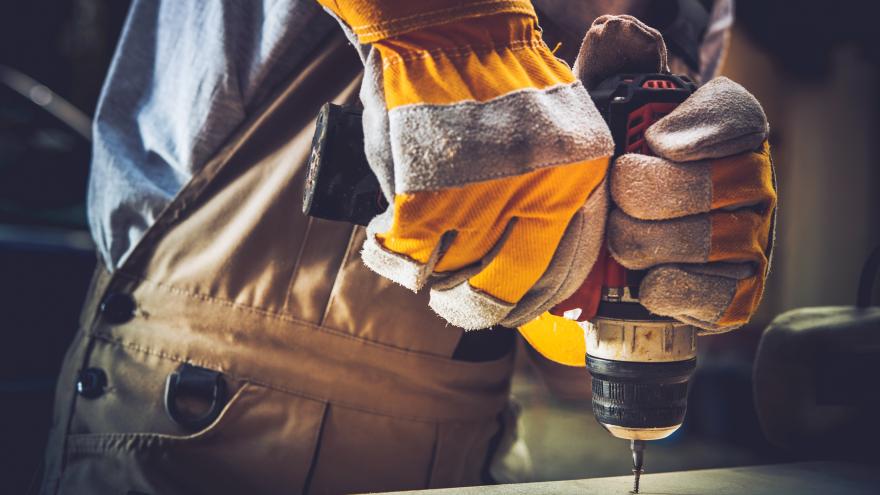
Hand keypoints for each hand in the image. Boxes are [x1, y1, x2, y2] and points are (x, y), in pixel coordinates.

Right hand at [319, 0, 613, 328]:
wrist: (448, 28)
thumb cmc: (499, 81)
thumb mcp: (556, 137)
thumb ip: (555, 199)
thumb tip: (530, 260)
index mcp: (575, 183)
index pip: (562, 274)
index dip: (531, 301)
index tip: (511, 309)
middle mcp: (534, 198)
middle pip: (508, 289)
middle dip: (480, 308)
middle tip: (460, 304)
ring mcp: (478, 201)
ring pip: (456, 280)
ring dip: (437, 286)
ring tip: (426, 276)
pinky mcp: (424, 198)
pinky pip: (408, 256)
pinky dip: (394, 261)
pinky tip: (390, 245)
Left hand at [519, 14, 775, 366]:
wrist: (605, 249)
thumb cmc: (609, 172)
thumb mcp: (601, 118)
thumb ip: (610, 70)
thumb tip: (617, 33)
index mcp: (725, 133)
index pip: (738, 118)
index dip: (701, 129)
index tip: (655, 142)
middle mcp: (751, 183)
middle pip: (712, 184)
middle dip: (644, 195)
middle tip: (615, 197)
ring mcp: (751, 238)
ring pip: (709, 239)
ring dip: (646, 241)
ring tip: (618, 237)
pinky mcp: (737, 291)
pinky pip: (713, 292)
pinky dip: (670, 287)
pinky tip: (646, 279)